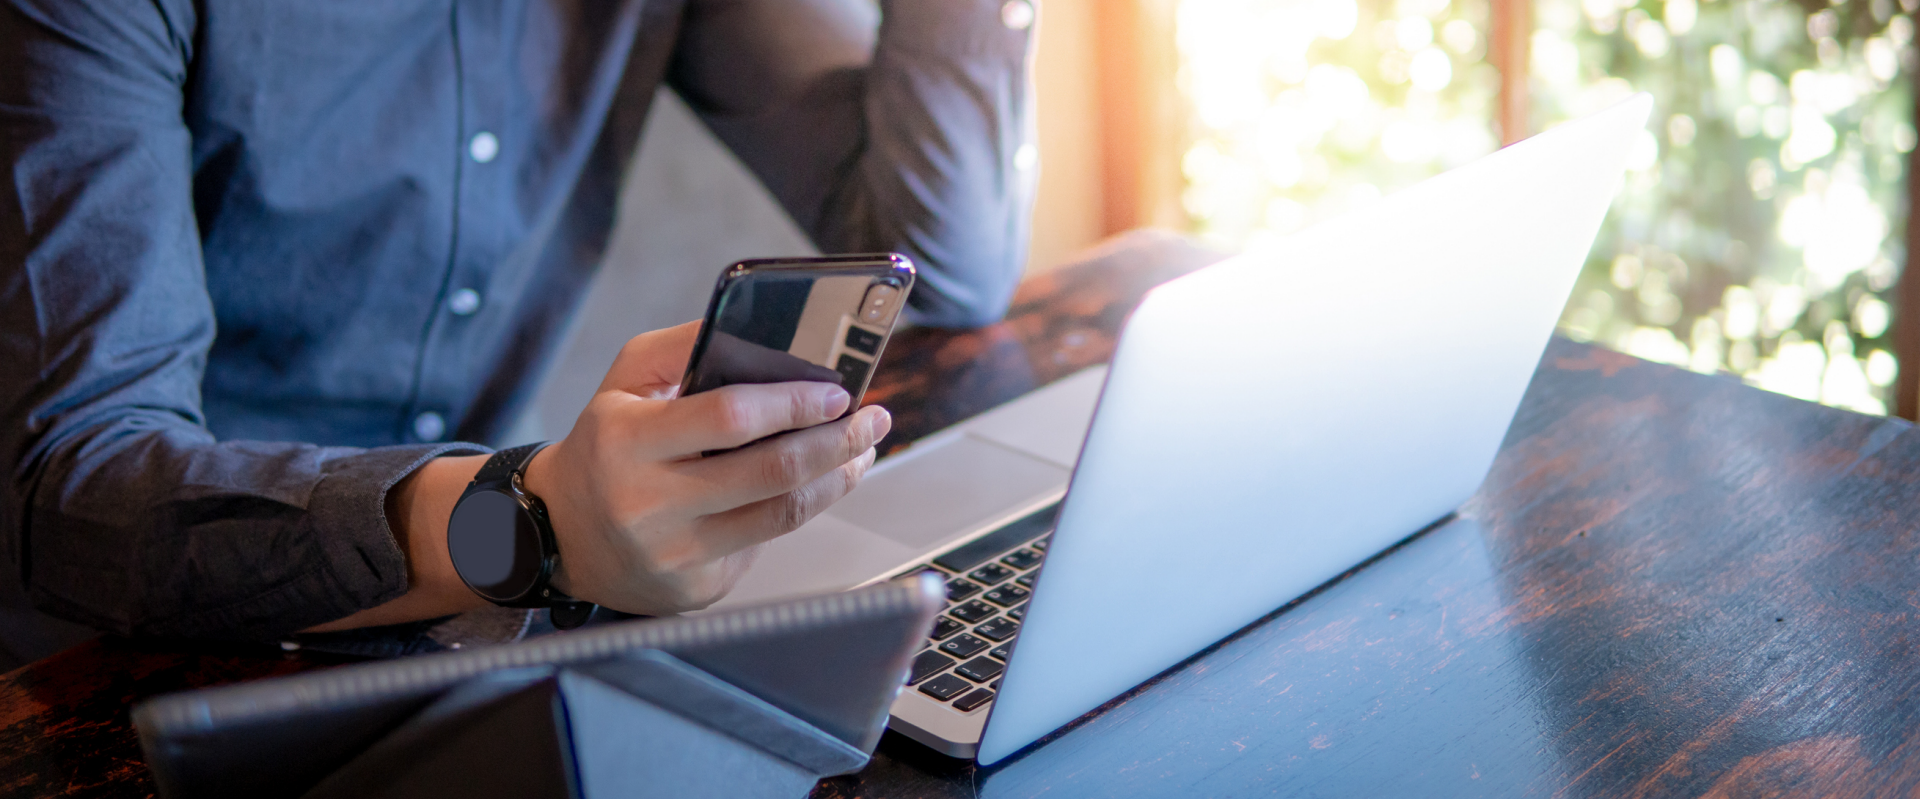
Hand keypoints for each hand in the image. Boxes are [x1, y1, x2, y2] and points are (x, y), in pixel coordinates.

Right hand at [520, 321, 890, 614]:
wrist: (560, 532)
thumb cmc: (606, 444)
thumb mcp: (625, 381)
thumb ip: (685, 346)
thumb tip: (761, 328)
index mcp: (627, 440)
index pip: (731, 418)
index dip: (794, 404)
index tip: (837, 391)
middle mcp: (648, 503)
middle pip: (772, 472)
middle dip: (837, 441)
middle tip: (872, 419)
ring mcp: (674, 553)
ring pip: (782, 515)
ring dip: (836, 479)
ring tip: (860, 451)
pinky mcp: (695, 589)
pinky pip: (764, 545)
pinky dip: (796, 511)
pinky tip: (814, 486)